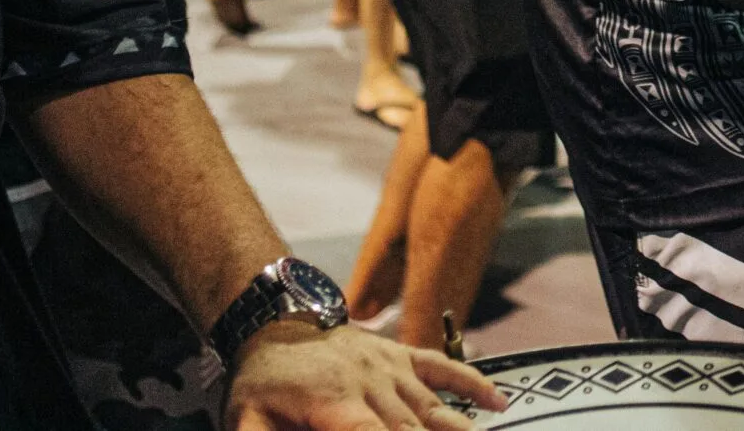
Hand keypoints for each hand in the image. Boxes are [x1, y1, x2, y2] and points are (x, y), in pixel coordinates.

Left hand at [227, 320, 504, 430]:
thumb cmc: (263, 381)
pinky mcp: (403, 357)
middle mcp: (371, 384)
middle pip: (410, 429)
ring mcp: (392, 368)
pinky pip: (443, 368)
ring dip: (457, 430)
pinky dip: (472, 384)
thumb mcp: (247, 419)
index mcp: (334, 402)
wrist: (276, 323)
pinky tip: (496, 404)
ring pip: (432, 407)